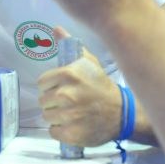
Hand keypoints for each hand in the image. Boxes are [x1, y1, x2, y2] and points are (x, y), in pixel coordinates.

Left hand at [37, 32, 120, 146]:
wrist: (122, 113)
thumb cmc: (101, 86)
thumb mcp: (88, 62)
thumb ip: (69, 45)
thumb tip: (56, 29)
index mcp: (68, 75)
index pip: (42, 83)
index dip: (50, 86)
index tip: (61, 88)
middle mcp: (66, 95)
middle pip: (43, 101)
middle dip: (52, 102)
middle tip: (68, 102)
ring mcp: (69, 116)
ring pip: (47, 116)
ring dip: (56, 116)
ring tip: (71, 113)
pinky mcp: (72, 134)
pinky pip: (53, 132)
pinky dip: (61, 131)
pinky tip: (72, 125)